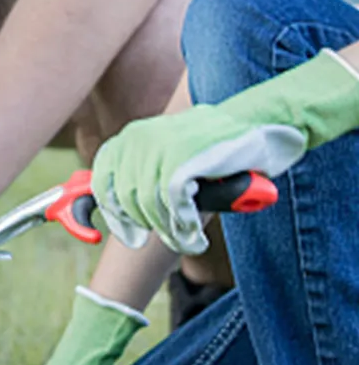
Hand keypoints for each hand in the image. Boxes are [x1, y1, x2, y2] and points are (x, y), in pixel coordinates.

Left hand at [91, 49, 358, 254]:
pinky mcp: (184, 158)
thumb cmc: (217, 147)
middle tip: (170, 238)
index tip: (128, 235)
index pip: (103, 180)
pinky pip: (172, 204)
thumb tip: (122, 216)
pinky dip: (182, 226)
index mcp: (132, 137)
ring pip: (149, 206)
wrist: (261, 123)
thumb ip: (146, 177)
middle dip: (146, 226)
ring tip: (188, 241)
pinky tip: (194, 236)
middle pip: (126, 199)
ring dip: (169, 232)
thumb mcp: (173, 157)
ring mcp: (161, 146)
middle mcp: (140, 138)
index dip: (112, 213)